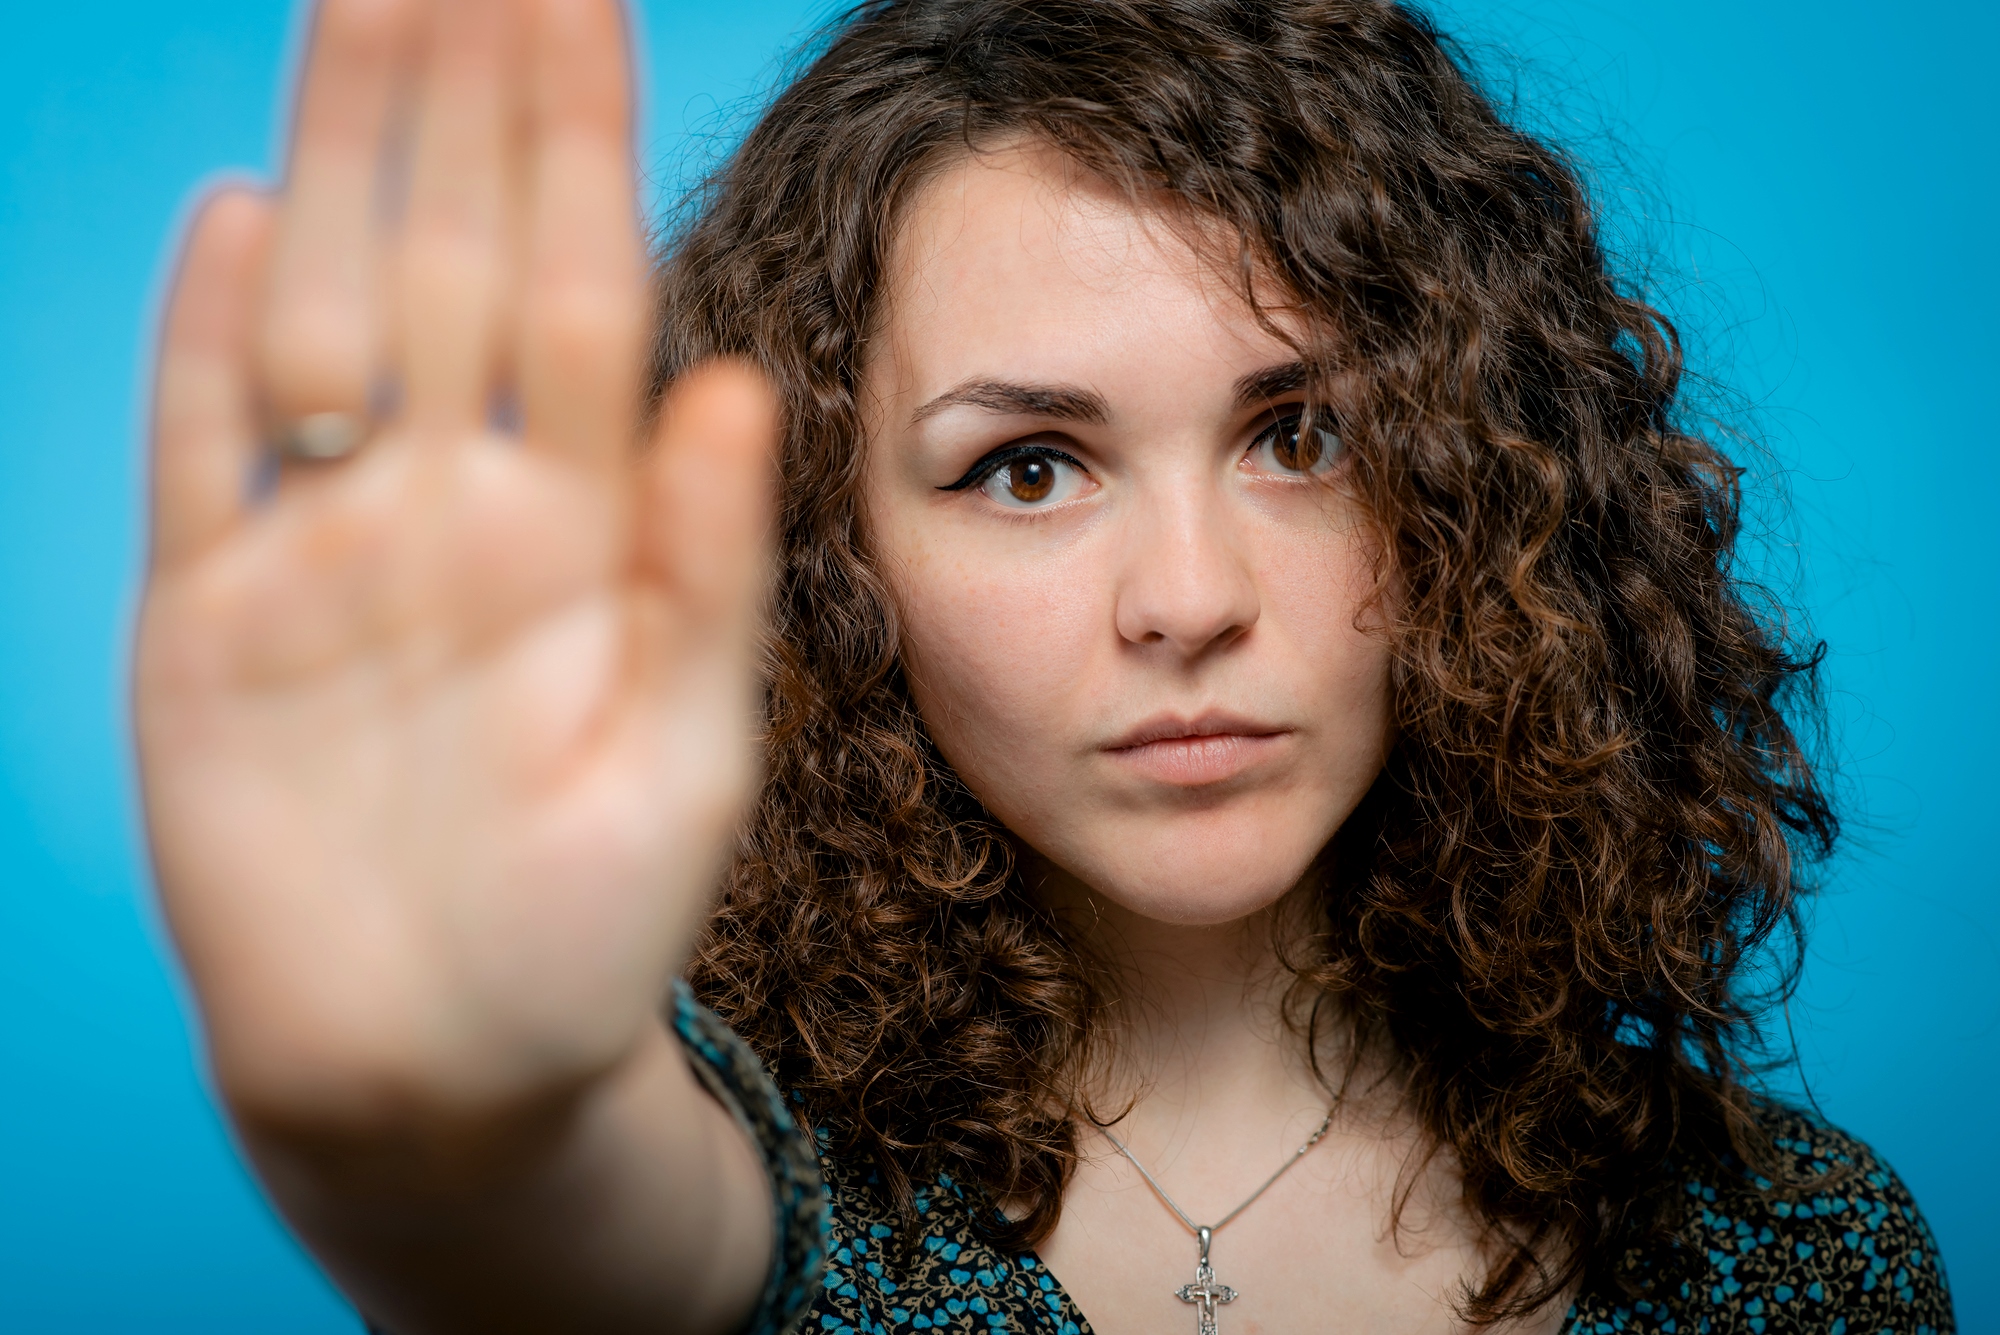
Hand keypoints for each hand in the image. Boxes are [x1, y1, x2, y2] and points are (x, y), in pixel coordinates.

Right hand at [137, 0, 774, 1132]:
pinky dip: (206, 343)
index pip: (580, 289)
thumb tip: (740, 386)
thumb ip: (707, 572)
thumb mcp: (688, 754)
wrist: (443, 1067)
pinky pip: (201, 454)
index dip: (575, 144)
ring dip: (336, 164)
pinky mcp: (209, 623)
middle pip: (450, 260)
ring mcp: (326, 552)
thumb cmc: (592, 929)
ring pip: (326, 312)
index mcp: (581, 528)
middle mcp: (455, 508)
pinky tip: (235, 215)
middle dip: (458, 102)